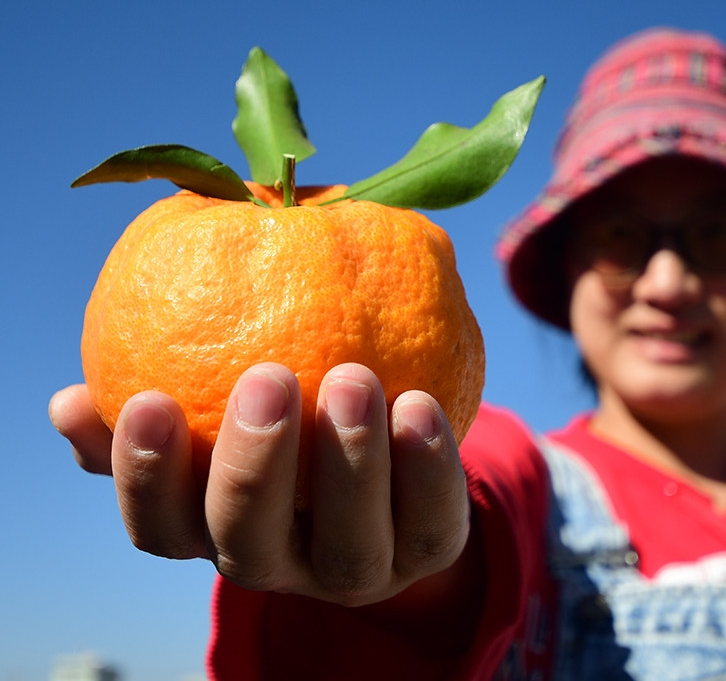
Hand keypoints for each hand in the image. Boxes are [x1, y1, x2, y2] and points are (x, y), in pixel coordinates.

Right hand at [49, 363, 471, 606]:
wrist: (384, 478)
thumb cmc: (283, 434)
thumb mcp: (214, 423)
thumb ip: (153, 409)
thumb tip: (70, 400)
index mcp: (216, 531)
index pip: (162, 527)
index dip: (146, 475)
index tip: (148, 398)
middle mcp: (280, 563)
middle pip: (251, 543)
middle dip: (255, 467)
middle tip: (268, 378)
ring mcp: (356, 569)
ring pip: (348, 543)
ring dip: (348, 464)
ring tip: (354, 379)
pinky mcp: (427, 553)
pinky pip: (433, 521)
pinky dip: (427, 468)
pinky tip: (420, 402)